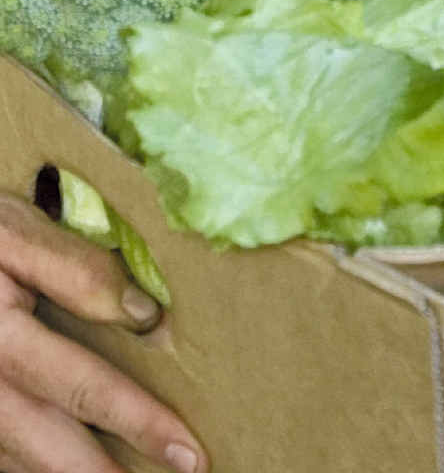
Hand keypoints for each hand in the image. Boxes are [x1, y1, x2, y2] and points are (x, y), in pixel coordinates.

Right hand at [0, 193, 206, 472]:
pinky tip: (93, 465)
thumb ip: (74, 269)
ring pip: (30, 459)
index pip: (82, 386)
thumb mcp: (18, 234)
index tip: (187, 447)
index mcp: (3, 336)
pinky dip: (47, 465)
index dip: (136, 418)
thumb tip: (142, 314)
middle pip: (55, 444)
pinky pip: (12, 455)